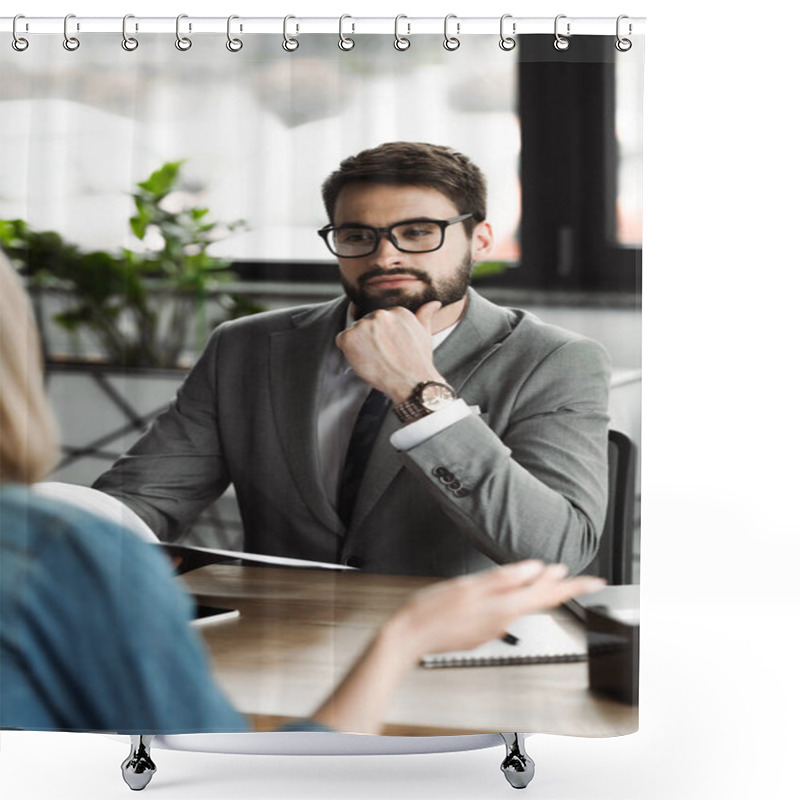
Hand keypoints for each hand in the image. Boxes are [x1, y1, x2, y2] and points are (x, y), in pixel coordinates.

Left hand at [335, 301, 444, 403]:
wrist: (412, 382)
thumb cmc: (418, 363)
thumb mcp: (425, 335)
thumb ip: (424, 316)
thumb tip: (434, 303)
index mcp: (397, 310)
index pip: (379, 320)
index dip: (381, 337)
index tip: (390, 349)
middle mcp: (380, 314)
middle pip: (366, 324)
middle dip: (370, 339)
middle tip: (383, 356)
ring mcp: (364, 325)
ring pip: (354, 332)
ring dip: (359, 345)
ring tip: (376, 359)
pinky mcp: (350, 337)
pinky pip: (342, 340)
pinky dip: (348, 351)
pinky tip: (365, 360)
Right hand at [385, 561, 605, 662]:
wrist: (410, 638)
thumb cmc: (433, 611)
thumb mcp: (469, 585)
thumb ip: (505, 578)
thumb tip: (536, 569)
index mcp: (504, 608)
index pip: (549, 595)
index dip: (575, 586)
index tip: (596, 581)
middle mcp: (503, 621)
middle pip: (540, 602)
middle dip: (562, 588)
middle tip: (582, 579)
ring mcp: (493, 628)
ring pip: (524, 606)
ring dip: (540, 591)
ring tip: (552, 577)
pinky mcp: (481, 631)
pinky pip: (507, 612)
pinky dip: (517, 599)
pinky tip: (515, 592)